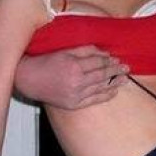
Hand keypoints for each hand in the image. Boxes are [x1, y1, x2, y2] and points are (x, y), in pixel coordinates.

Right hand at [13, 45, 128, 108]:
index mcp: (74, 66)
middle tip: (126, 68)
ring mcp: (75, 95)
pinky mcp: (73, 104)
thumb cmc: (45, 62)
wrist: (28, 79)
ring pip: (100, 88)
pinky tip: (113, 92)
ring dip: (114, 83)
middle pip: (102, 75)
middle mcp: (76, 81)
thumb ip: (85, 50)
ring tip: (124, 79)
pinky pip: (93, 100)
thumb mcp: (65, 51)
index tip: (117, 59)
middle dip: (116, 71)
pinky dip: (105, 96)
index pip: (98, 63)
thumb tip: (104, 53)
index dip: (110, 61)